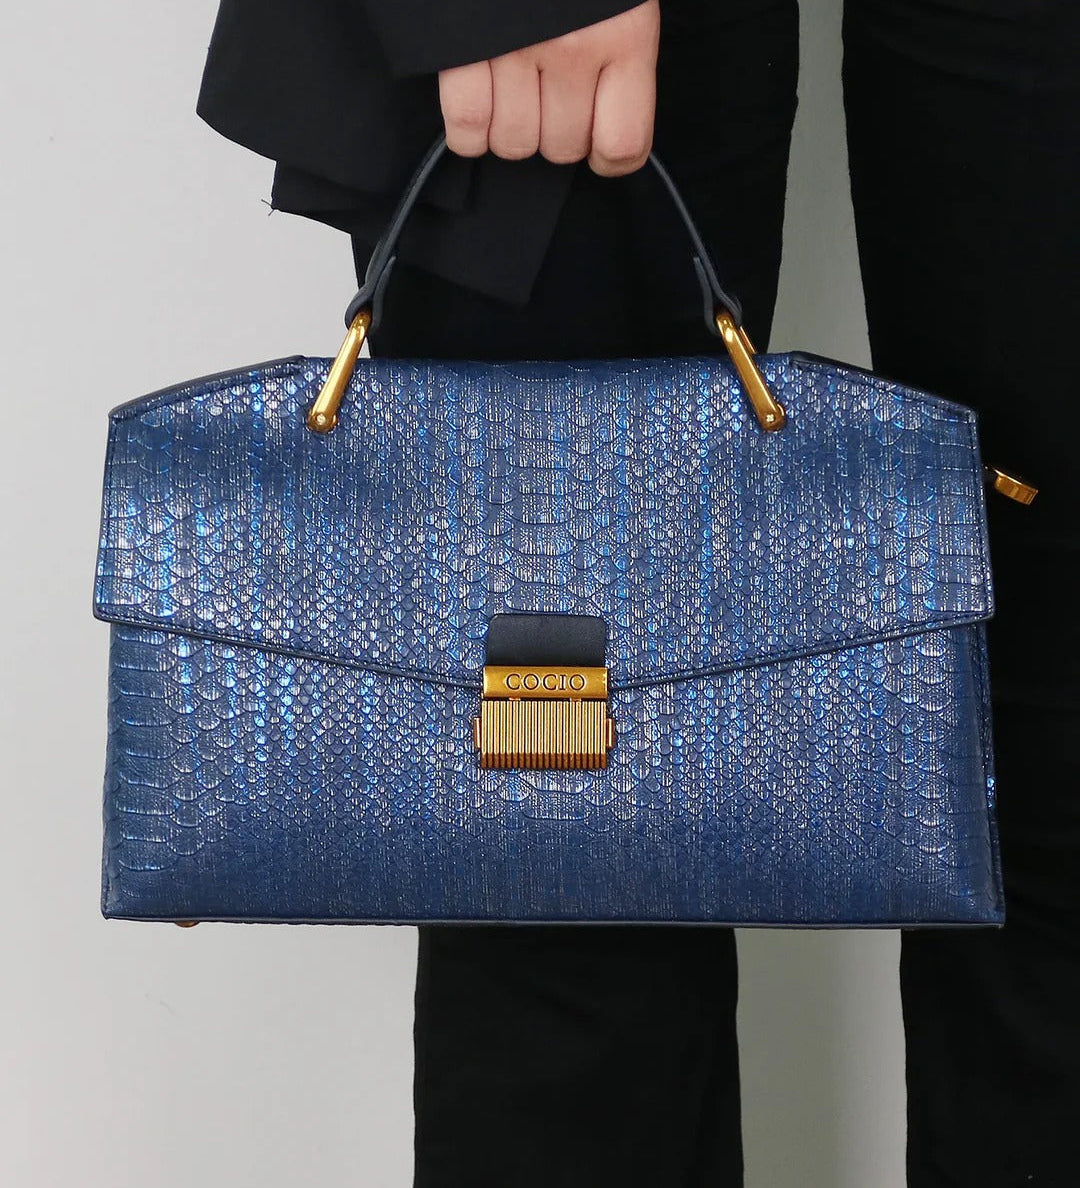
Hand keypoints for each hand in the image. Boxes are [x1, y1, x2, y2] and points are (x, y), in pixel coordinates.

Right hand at [438, 2, 659, 176]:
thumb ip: (620, 61)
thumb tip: (603, 132)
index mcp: (626, 35)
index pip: (623, 145)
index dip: (609, 155)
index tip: (599, 141)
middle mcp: (573, 49)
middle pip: (562, 148)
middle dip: (556, 131)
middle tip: (549, 93)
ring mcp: (513, 48)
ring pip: (514, 144)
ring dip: (511, 129)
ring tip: (512, 89)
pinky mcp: (462, 48)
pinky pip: (467, 129)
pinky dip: (470, 132)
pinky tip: (479, 103)